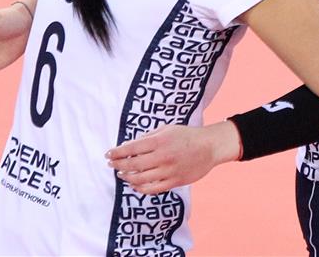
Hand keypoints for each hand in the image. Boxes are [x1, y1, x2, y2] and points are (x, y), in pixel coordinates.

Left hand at [106, 121, 241, 193]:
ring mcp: (168, 170)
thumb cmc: (187, 136)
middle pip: (132, 165)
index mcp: (160, 141)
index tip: (108, 154)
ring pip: (139, 179)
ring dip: (127, 177)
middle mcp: (163, 156)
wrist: (211, 147)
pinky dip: (139, 188)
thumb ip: (148, 137)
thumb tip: (128, 146)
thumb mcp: (167, 129)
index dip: (116, 152)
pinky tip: (134, 184)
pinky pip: (152, 189)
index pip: (131, 148)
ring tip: (122, 174)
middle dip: (118, 165)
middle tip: (112, 165)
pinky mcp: (174, 182)